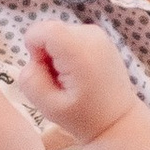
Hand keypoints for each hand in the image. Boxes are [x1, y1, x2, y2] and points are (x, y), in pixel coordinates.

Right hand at [15, 16, 137, 146]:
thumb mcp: (49, 107)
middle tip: (59, 81)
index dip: (34, 49)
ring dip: (57, 55)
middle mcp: (90, 35)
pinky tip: (80, 74)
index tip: (44, 72)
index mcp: (79, 51)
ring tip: (70, 80)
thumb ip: (30, 80)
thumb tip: (33, 58)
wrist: (119, 120)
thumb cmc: (84, 117)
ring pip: (59, 34)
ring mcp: (98, 34)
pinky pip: (70, 37)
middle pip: (49, 32)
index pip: (41, 30)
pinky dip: (68, 53)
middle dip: (46, 54)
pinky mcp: (101, 37)